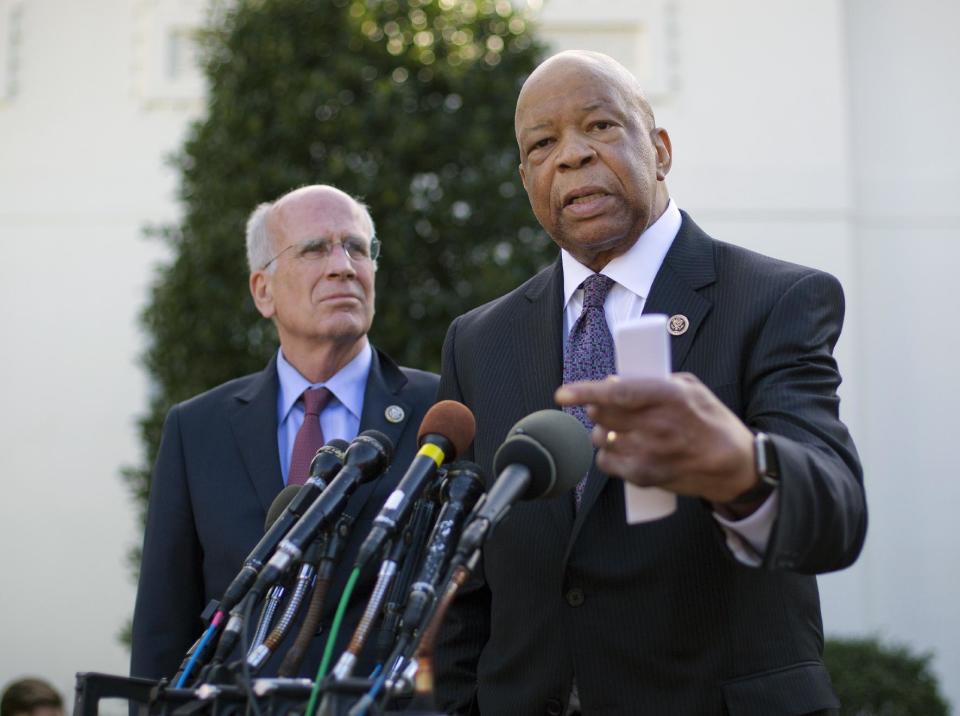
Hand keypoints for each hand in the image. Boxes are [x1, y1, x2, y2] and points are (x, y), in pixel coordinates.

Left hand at [555, 373, 755, 504]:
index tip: (562, 394)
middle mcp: (656, 426)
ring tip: (619, 429)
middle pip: (602, 416)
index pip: (617, 394)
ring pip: (600, 439)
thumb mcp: (692, 389)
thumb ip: (655, 381)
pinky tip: (621, 449)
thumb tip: (615, 382)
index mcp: (668, 397)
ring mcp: (649, 453)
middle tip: (602, 407)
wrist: (733, 465)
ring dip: (602, 432)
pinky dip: (608, 454)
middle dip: (595, 408)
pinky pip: (607, 463)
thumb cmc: (710, 421)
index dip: (585, 392)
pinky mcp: (645, 475)